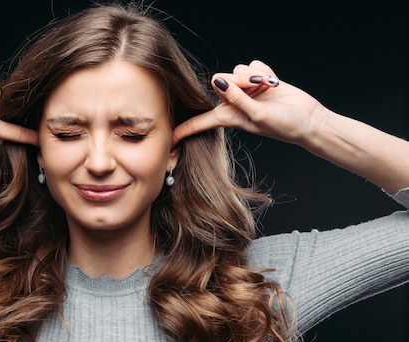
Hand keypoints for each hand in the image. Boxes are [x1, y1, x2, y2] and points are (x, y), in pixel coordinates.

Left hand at [173, 60, 326, 147]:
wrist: (308, 119)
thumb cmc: (284, 126)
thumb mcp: (258, 115)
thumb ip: (238, 98)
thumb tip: (219, 82)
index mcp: (227, 117)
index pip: (199, 123)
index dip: (183, 130)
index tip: (168, 141)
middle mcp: (233, 103)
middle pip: (220, 80)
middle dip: (238, 80)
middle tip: (257, 87)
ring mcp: (245, 91)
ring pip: (237, 70)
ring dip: (253, 75)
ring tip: (267, 87)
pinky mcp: (258, 80)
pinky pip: (253, 65)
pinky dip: (264, 71)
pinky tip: (273, 82)